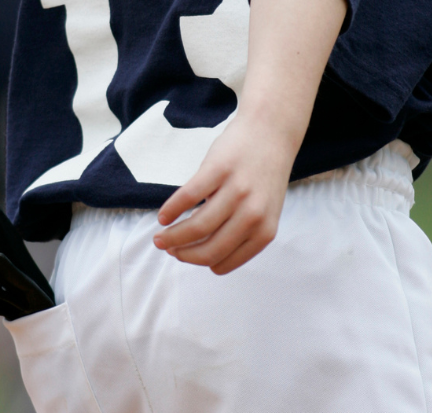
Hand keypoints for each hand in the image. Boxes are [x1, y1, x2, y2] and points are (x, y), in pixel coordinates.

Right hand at [153, 112, 295, 274]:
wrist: (271, 130)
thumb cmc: (261, 176)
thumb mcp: (260, 212)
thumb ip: (237, 234)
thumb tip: (196, 250)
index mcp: (264, 231)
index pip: (223, 261)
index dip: (199, 262)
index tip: (185, 256)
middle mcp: (254, 214)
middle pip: (208, 249)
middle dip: (182, 254)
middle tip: (167, 250)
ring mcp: (238, 191)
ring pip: (197, 227)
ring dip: (172, 237)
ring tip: (159, 237)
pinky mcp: (220, 169)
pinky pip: (188, 197)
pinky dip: (171, 210)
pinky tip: (163, 216)